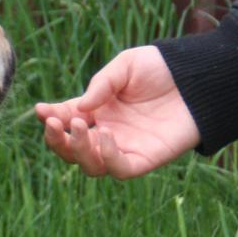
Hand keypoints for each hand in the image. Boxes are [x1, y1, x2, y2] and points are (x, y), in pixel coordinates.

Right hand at [35, 46, 199, 178]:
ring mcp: (126, 147)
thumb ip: (101, 85)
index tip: (40, 110)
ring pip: (91, 165)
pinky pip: (121, 170)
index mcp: (98, 110)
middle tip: (55, 122)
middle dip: (57, 140)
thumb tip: (80, 109)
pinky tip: (107, 137)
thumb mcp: (125, 66)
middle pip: (72, 150)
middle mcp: (108, 132)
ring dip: (79, 150)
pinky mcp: (147, 159)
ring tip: (82, 127)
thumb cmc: (161, 68)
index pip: (66, 120)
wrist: (197, 77)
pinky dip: (109, 158)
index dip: (50, 117)